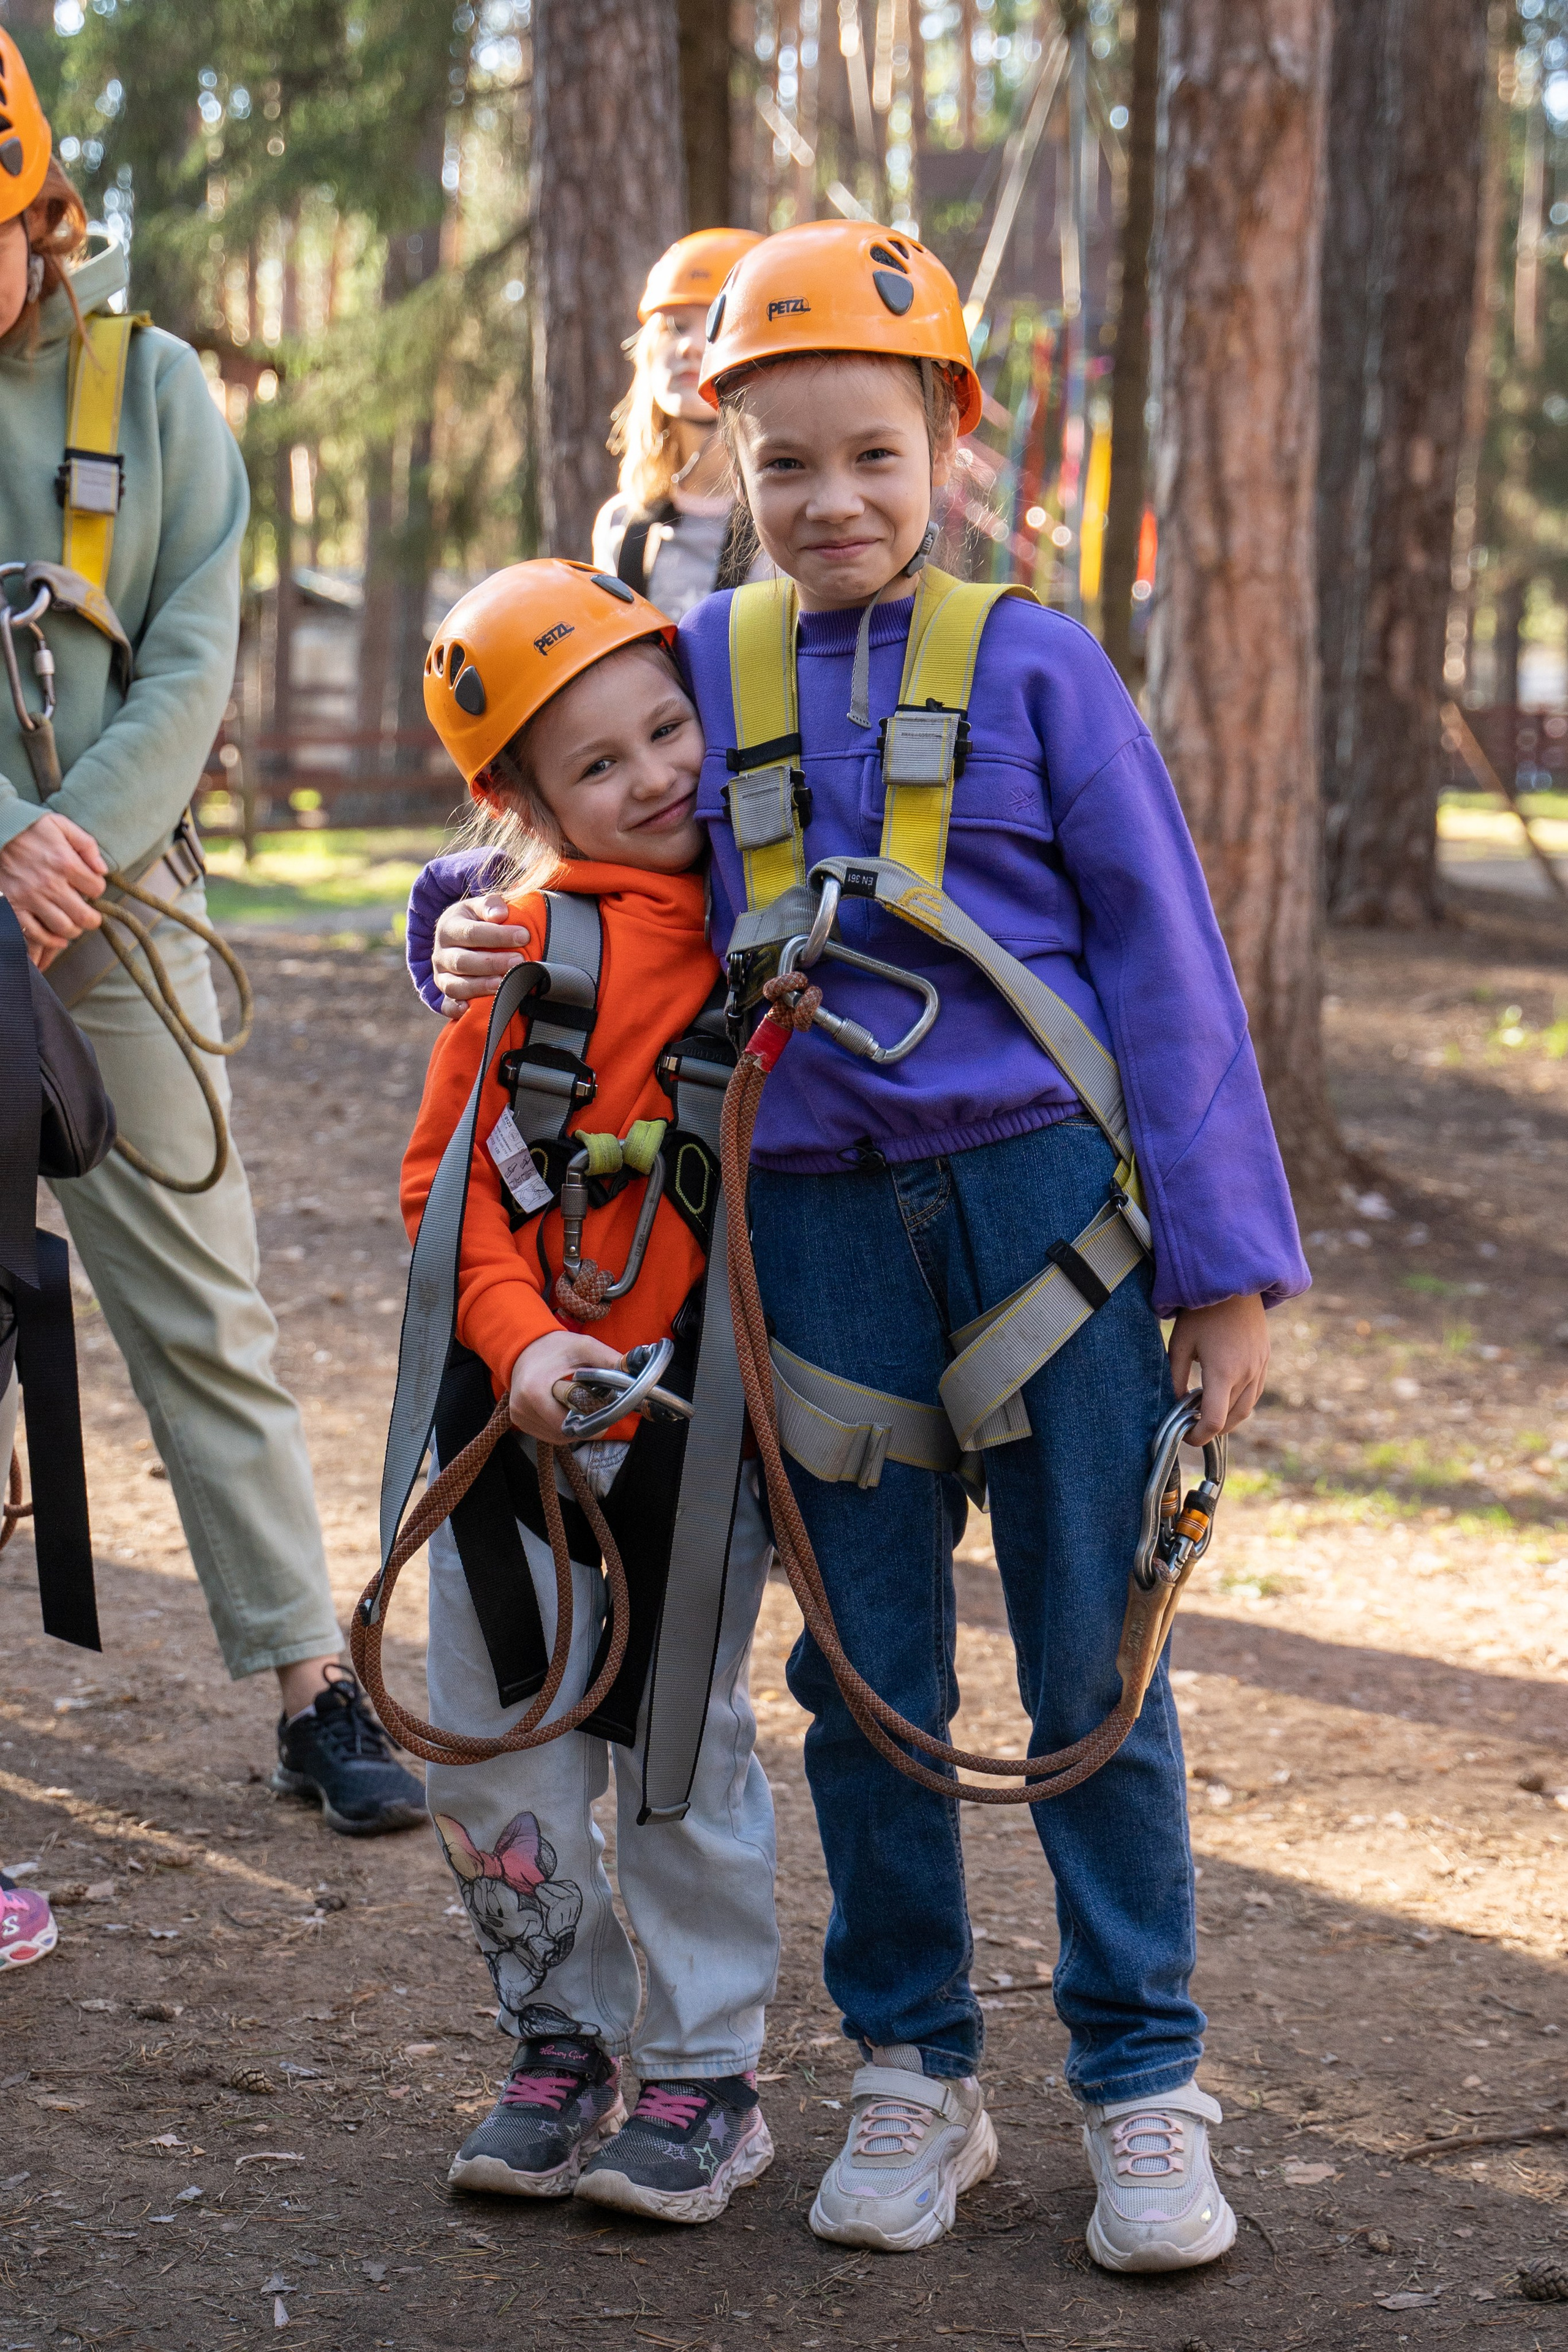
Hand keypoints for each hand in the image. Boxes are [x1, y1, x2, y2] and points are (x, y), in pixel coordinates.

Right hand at [0, 811, 107, 965]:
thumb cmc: (27, 829)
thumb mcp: (59, 825)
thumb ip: (85, 844)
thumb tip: (103, 869)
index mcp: (64, 862)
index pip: (96, 888)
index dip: (97, 889)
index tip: (90, 887)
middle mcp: (49, 884)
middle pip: (84, 916)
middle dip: (92, 919)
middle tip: (89, 916)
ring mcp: (30, 898)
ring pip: (64, 928)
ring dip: (73, 930)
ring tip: (73, 924)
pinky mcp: (13, 908)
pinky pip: (37, 934)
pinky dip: (51, 941)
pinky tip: (57, 937)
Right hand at [432, 893, 527, 1018]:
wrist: (457, 937)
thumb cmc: (476, 921)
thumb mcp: (480, 907)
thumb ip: (490, 906)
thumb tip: (500, 914)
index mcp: (448, 928)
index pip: (472, 933)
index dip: (498, 936)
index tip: (524, 936)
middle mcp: (440, 953)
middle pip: (464, 961)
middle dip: (493, 963)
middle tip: (519, 962)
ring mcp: (441, 975)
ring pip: (456, 985)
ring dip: (480, 986)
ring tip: (504, 984)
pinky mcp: (444, 994)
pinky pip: (445, 1005)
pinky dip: (455, 1008)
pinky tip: (469, 1009)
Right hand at [508, 1328, 622, 1442]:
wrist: (525, 1346)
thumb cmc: (555, 1347)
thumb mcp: (584, 1347)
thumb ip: (609, 1360)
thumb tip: (635, 1374)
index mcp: (534, 1391)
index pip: (566, 1425)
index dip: (589, 1424)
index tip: (603, 1415)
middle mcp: (522, 1408)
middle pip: (563, 1432)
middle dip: (583, 1424)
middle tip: (594, 1407)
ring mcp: (519, 1417)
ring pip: (556, 1436)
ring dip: (573, 1427)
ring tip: (578, 1406)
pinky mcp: (519, 1420)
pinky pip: (547, 1433)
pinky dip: (561, 1426)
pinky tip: (565, 1409)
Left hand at [1167, 1293, 1268, 1443]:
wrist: (1235, 1283)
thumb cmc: (1201, 1312)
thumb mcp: (1180, 1344)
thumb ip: (1177, 1377)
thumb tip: (1177, 1403)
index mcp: (1223, 1372)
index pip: (1215, 1420)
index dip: (1200, 1436)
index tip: (1186, 1437)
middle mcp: (1246, 1374)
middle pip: (1231, 1419)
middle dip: (1211, 1430)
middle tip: (1192, 1429)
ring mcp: (1260, 1367)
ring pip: (1246, 1409)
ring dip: (1228, 1419)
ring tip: (1207, 1416)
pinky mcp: (1265, 1360)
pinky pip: (1255, 1393)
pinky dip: (1240, 1404)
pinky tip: (1224, 1399)